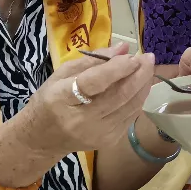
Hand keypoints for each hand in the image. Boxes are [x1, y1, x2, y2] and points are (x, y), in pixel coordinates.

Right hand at [19, 43, 156, 155]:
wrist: (42, 140)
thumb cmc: (49, 101)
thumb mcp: (61, 75)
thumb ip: (91, 61)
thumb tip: (123, 48)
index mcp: (63, 99)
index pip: (94, 83)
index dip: (116, 69)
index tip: (132, 55)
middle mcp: (82, 120)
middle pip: (118, 96)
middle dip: (138, 75)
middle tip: (148, 58)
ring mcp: (97, 134)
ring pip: (129, 107)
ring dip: (143, 86)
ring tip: (148, 68)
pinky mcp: (108, 141)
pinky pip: (130, 116)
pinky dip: (138, 99)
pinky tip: (141, 86)